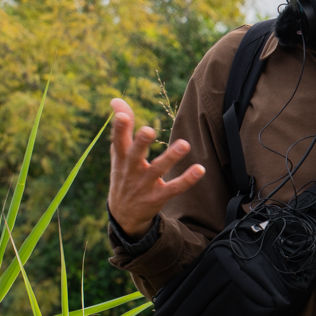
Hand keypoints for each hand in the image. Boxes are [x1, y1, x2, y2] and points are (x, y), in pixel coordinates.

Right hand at [108, 98, 204, 238]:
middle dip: (141, 143)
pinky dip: (187, 179)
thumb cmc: (124, 174)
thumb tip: (115, 99)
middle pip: (135, 155)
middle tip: (148, 131)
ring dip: (171, 157)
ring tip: (184, 144)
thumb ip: (122, 126)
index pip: (118, 141)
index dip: (119, 128)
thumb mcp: (119, 153)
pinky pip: (174, 188)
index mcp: (121, 158)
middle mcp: (132, 170)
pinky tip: (200, 169)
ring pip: (158, 169)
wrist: (124, 215)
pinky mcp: (159, 197)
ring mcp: (145, 184)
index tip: (121, 115)